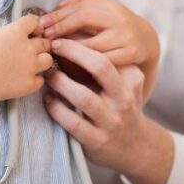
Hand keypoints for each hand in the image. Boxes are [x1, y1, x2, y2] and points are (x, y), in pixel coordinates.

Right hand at [0, 0, 53, 102]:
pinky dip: (35, 78)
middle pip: (44, 41)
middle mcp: (27, 48)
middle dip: (38, 41)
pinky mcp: (27, 85)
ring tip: (28, 62)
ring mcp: (29, 68)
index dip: (30, 25)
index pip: (34, 21)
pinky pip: (41, 80)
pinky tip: (23, 77)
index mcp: (16, 32)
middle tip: (26, 47)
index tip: (24, 30)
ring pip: (48, 59)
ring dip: (40, 59)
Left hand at [39, 0, 159, 67]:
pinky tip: (71, 66)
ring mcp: (126, 39)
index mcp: (112, 6)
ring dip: (70, 49)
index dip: (59, 15)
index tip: (42, 23)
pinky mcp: (130, 57)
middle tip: (46, 36)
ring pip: (92, 44)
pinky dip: (84, 64)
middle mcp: (120, 21)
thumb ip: (83, 3)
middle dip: (61, 27)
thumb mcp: (104, 10)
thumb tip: (57, 6)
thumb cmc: (117, 25)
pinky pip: (102, 62)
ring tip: (55, 51)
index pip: (80, 6)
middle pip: (84, 18)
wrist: (146, 42)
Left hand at [42, 38, 157, 176]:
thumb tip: (71, 38)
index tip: (62, 37)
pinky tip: (48, 100)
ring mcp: (111, 121)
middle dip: (74, 52)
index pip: (107, 54)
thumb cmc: (121, 107)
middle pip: (101, 67)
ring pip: (84, 97)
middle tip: (53, 46)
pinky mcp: (97, 140)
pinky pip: (73, 123)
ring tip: (47, 75)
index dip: (82, 43)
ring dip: (61, 83)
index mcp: (131, 79)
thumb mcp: (125, 84)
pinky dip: (57, 109)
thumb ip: (106, 65)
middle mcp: (124, 98)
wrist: (136, 147)